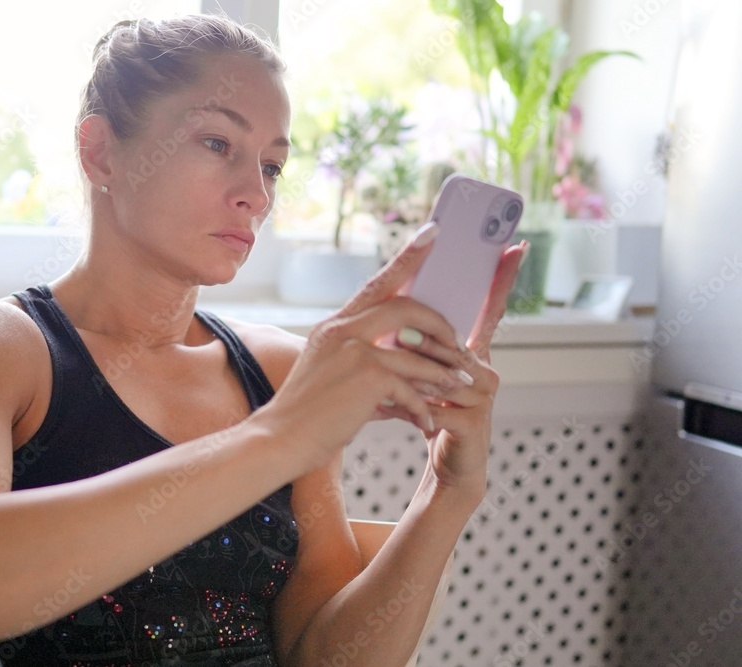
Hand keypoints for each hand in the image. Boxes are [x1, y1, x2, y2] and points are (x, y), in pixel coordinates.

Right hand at [256, 224, 476, 470]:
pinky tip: (425, 422)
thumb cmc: (310, 414)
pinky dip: (423, 406)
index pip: (377, 284)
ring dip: (443, 372)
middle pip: (406, 307)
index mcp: (335, 325)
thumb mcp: (333, 373)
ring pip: (417, 353)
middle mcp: (343, 330)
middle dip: (441, 326)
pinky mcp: (366, 376)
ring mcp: (354, 350)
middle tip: (459, 346)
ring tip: (460, 386)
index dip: (408, 258)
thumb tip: (410, 363)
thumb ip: (366, 359)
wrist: (281, 439)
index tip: (433, 232)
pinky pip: (411, 386)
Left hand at [401, 241, 527, 496]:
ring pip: (444, 372)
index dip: (501, 279)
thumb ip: (419, 346)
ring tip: (391, 366)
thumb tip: (394, 307)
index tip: (514, 246)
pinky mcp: (473, 423)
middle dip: (425, 339)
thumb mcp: (423, 375)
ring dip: (414, 371)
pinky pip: (437, 405)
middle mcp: (486, 370)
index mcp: (474, 354)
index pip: (490, 309)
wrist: (449, 468)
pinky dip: (411, 406)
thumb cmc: (433, 416)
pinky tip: (393, 409)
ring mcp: (483, 396)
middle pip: (453, 342)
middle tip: (399, 338)